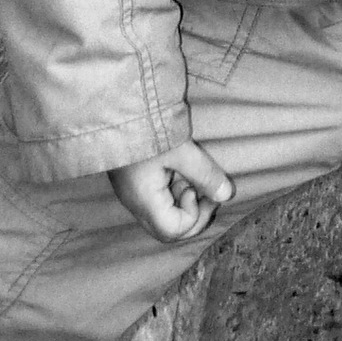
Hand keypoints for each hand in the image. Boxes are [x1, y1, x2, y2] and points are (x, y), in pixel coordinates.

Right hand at [108, 140, 232, 242]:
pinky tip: (181, 170)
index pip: (173, 231)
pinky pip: (158, 201)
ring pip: (164, 215)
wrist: (115, 109)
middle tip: (206, 190)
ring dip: (184, 200)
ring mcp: (134, 195)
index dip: (194, 215)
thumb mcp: (180, 149)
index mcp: (145, 201)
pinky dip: (174, 191)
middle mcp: (136, 205)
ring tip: (191, 174)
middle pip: (168, 230)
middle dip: (193, 214)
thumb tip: (227, 195)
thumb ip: (204, 174)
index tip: (198, 188)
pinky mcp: (135, 184)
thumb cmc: (147, 129)